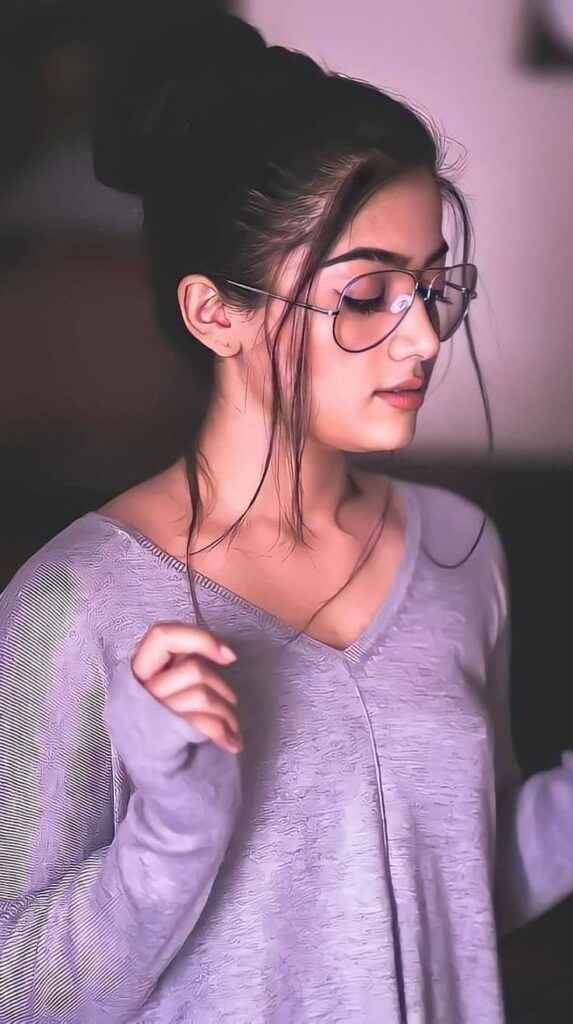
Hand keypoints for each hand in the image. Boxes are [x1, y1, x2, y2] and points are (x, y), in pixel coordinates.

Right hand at [131, 622, 241, 754]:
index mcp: (137, 670)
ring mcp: (150, 713)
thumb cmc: (166, 727)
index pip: (162, 635)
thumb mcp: (164, 689)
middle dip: (220, 685)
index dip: (198, 638)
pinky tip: (232, 743)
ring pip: (202, 695)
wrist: (156, 776)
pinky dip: (224, 731)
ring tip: (231, 727)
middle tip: (230, 701)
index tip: (228, 656)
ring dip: (226, 713)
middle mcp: (140, 689)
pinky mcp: (163, 736)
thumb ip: (178, 666)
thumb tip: (220, 649)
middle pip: (193, 669)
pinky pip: (202, 723)